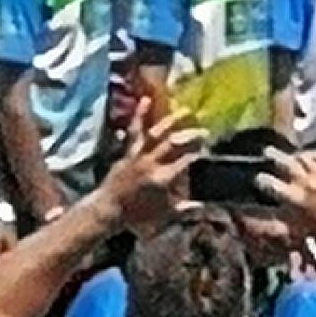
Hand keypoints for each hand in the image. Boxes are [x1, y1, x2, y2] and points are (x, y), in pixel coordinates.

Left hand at [99, 114, 203, 231]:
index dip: (199, 153)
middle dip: (192, 135)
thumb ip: (185, 209)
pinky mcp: (128, 152)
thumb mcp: (164, 215)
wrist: (107, 210)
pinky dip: (140, 115)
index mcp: (162, 179)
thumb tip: (204, 207)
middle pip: (174, 143)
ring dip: (172, 121)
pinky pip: (135, 131)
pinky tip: (146, 100)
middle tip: (204, 131)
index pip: (186, 161)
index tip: (208, 149)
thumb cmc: (136, 216)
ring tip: (185, 111)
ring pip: (156, 133)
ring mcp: (138, 156)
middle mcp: (151, 164)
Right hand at [254, 142, 315, 246]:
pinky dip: (311, 154)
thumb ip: (278, 214)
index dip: (261, 179)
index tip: (258, 178)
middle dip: (273, 155)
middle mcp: (306, 185)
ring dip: (293, 154)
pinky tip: (307, 155)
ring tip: (288, 154)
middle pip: (285, 162)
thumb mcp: (293, 227)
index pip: (269, 183)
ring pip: (303, 157)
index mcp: (293, 200)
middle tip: (267, 151)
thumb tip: (258, 214)